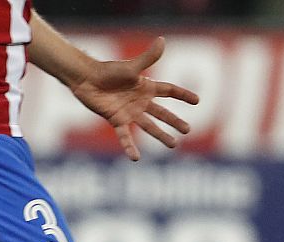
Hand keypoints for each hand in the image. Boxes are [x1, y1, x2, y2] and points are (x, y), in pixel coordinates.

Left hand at [68, 37, 198, 161]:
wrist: (86, 79)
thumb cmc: (108, 70)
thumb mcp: (131, 67)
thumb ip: (148, 58)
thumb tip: (162, 41)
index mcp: (146, 86)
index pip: (169, 91)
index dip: (183, 95)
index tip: (197, 101)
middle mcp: (141, 101)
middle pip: (163, 112)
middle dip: (175, 121)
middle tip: (188, 130)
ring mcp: (130, 112)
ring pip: (150, 126)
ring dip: (161, 136)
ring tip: (173, 144)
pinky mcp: (117, 121)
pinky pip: (125, 137)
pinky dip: (130, 147)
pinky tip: (135, 158)